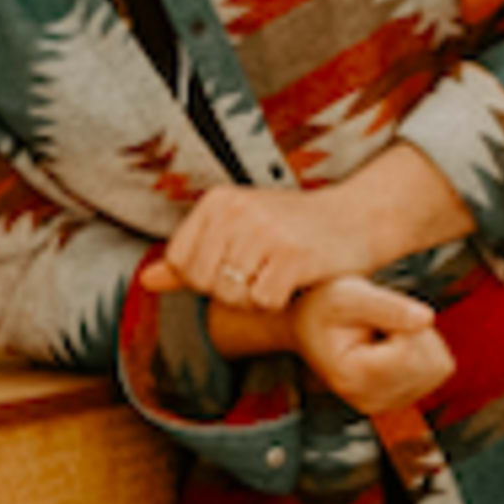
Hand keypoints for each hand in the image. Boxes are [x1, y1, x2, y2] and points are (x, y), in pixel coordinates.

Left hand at [145, 183, 375, 314]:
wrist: (358, 218)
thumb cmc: (292, 230)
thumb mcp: (237, 232)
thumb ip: (190, 258)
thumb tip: (146, 281)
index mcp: (217, 201)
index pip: (180, 262)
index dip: (204, 279)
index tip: (236, 267)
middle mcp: (237, 210)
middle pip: (204, 283)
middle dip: (230, 292)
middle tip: (261, 274)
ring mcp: (265, 231)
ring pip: (232, 296)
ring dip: (256, 299)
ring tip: (278, 275)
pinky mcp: (293, 255)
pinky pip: (263, 302)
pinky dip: (278, 302)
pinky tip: (294, 281)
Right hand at [291, 275, 453, 419]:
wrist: (307, 326)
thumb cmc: (321, 308)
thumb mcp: (346, 294)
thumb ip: (387, 305)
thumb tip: (428, 318)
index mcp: (352, 378)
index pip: (407, 352)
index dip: (400, 323)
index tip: (372, 316)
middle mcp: (370, 400)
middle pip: (429, 363)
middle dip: (414, 334)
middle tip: (379, 324)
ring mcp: (387, 404)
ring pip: (439, 367)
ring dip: (421, 342)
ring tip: (384, 334)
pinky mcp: (402, 400)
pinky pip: (439, 371)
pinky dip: (423, 352)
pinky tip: (393, 346)